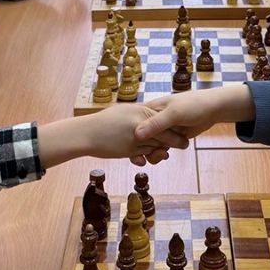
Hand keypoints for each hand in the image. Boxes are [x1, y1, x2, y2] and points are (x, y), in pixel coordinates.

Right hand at [38, 105, 174, 167]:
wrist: (84, 132)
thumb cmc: (102, 122)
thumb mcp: (124, 113)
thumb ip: (138, 115)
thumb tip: (149, 113)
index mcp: (140, 110)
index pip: (162, 117)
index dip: (174, 123)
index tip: (183, 128)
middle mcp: (140, 122)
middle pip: (165, 132)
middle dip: (176, 139)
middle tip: (185, 144)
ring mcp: (136, 136)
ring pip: (157, 145)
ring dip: (163, 151)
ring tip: (166, 154)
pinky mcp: (130, 149)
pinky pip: (145, 154)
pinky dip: (150, 157)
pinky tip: (146, 159)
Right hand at [133, 85, 255, 150]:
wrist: (213, 108)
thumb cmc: (194, 105)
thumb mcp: (174, 114)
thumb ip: (156, 124)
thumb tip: (137, 135)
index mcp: (149, 109)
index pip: (131, 122)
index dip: (128, 135)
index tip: (130, 147)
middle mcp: (152, 119)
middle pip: (138, 138)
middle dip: (141, 148)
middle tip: (149, 154)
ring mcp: (161, 129)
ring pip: (148, 145)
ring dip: (151, 153)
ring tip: (161, 155)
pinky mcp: (170, 137)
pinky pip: (159, 148)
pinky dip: (159, 154)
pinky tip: (163, 156)